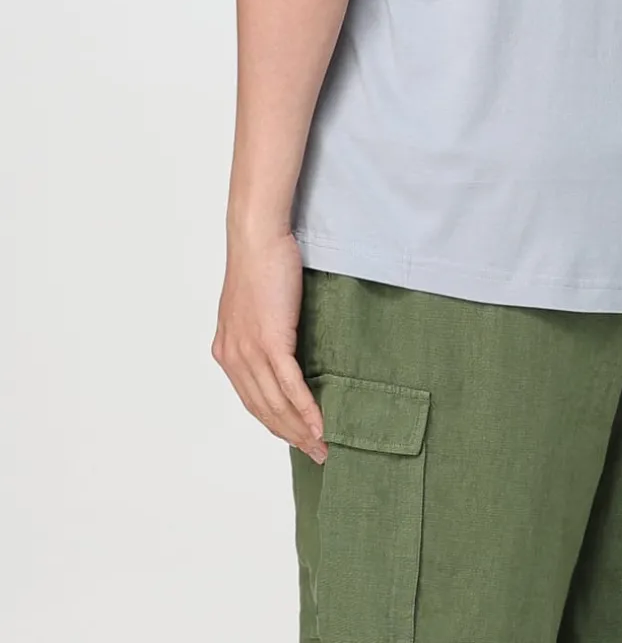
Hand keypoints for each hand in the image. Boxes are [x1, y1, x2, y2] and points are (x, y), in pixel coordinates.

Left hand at [212, 230, 327, 464]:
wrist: (257, 238)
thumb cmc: (262, 262)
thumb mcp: (255, 306)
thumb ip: (263, 332)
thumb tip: (285, 351)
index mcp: (227, 352)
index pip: (252, 401)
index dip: (275, 425)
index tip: (297, 441)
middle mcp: (233, 357)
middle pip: (264, 410)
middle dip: (291, 437)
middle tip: (317, 455)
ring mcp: (250, 351)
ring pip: (277, 403)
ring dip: (302, 430)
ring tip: (324, 446)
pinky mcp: (271, 341)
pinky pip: (290, 385)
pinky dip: (306, 409)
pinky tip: (321, 425)